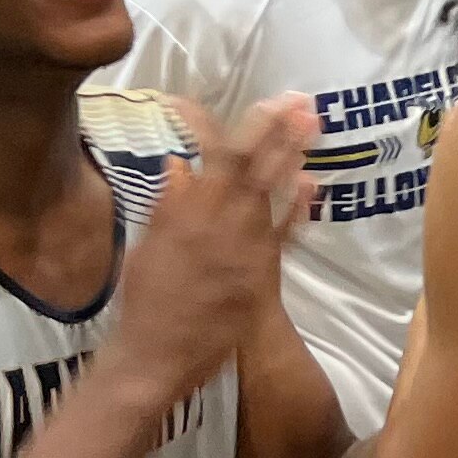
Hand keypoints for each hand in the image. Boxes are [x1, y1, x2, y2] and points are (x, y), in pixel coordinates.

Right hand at [110, 96, 316, 406]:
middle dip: (274, 130)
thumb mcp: (146, 247)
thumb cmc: (144, 302)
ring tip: (311, 123)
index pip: (209, 159)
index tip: (231, 104)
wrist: (154, 357)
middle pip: (249, 168)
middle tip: (297, 100)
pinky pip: (283, 240)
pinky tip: (314, 182)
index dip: (219, 124)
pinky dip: (298, 210)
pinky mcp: (257, 279)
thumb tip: (178, 164)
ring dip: (291, 156)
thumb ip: (166, 206)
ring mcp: (239, 253)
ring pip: (269, 195)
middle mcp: (214, 227)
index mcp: (183, 216)